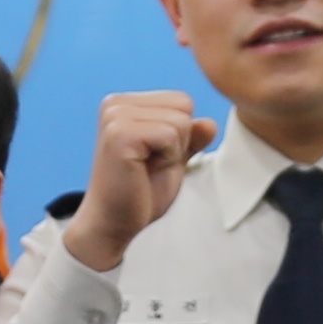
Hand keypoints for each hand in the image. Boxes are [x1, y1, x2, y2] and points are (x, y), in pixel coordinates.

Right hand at [62, 91, 215, 271]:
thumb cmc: (139, 192)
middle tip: (149, 165)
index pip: (182, 100)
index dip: (180, 134)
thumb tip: (210, 123)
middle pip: (183, 105)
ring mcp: (116, 116)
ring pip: (180, 120)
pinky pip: (170, 134)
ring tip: (145, 168)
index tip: (153, 157)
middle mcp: (116, 103)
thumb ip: (191, 138)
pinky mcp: (120, 133)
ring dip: (172, 152)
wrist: (113, 223)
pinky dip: (167, 158)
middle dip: (178, 141)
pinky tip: (143, 170)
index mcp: (125, 103)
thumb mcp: (174, 159)